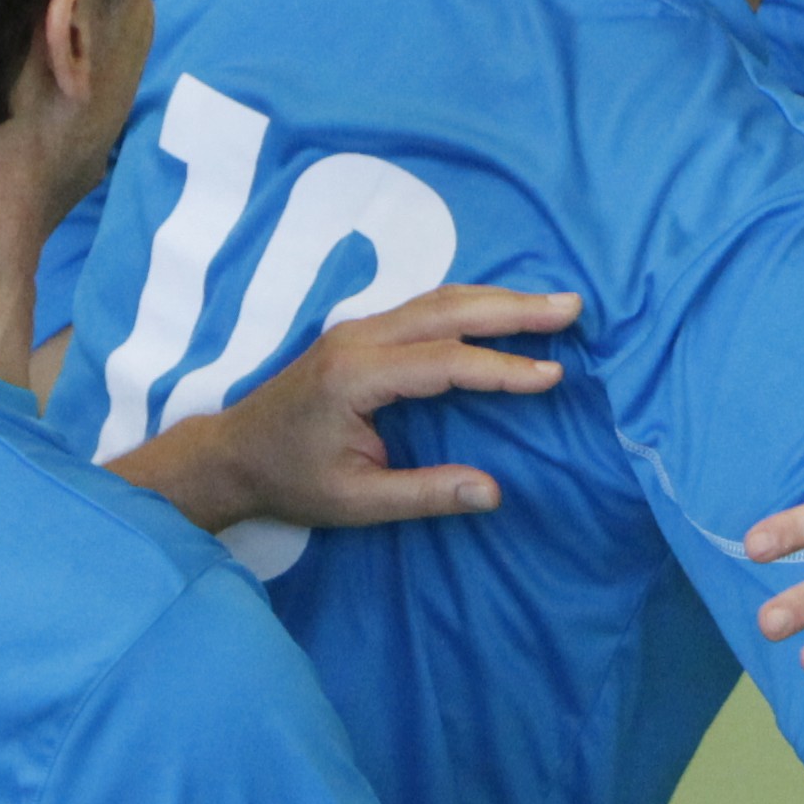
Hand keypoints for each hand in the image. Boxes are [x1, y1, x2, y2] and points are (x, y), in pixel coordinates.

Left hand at [122, 285, 582, 529]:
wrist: (231, 454)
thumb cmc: (291, 481)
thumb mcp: (355, 503)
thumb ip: (425, 494)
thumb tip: (493, 492)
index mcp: (356, 377)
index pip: (446, 362)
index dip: (503, 368)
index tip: (553, 375)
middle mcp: (358, 339)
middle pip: (448, 310)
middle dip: (515, 308)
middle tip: (573, 307)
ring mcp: (358, 328)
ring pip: (439, 299)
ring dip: (498, 299)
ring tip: (553, 305)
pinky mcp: (361, 331)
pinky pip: (426, 306)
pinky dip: (472, 304)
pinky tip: (504, 310)